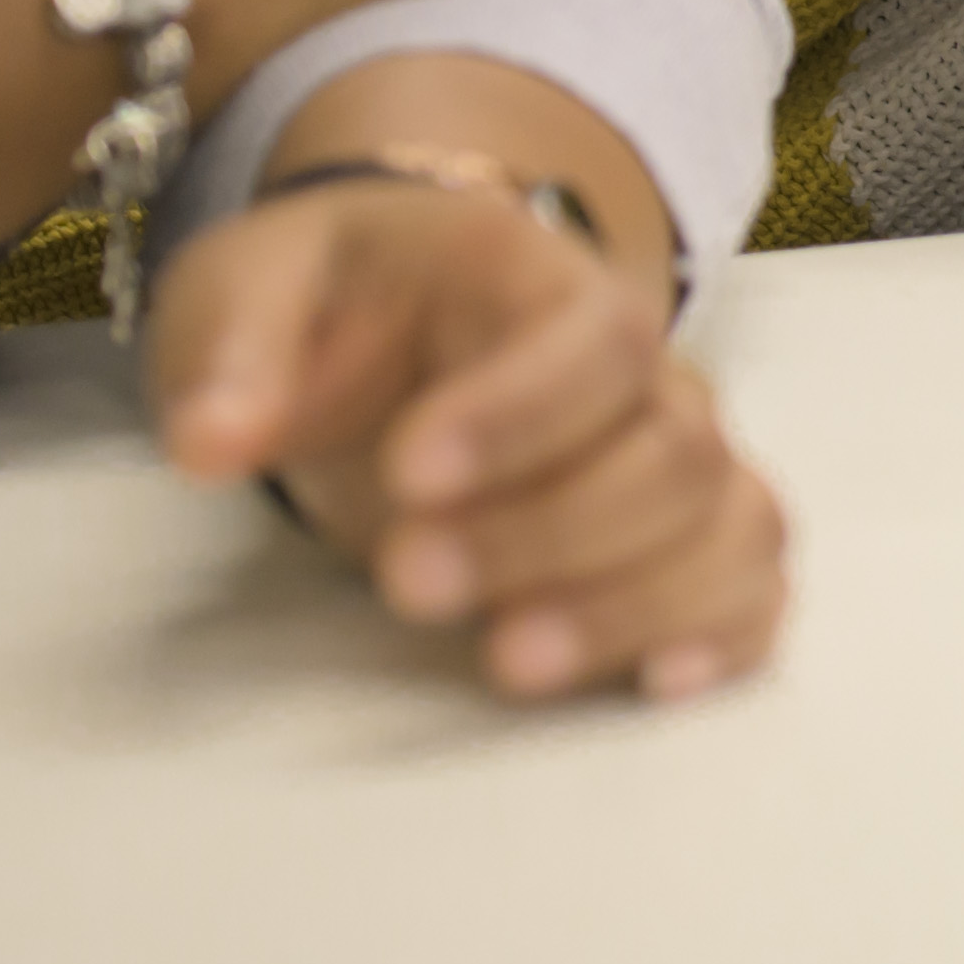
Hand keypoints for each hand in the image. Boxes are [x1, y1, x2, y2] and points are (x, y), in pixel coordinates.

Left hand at [150, 167, 788, 701]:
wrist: (398, 308)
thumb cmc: (330, 303)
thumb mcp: (249, 288)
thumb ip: (231, 351)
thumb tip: (208, 443)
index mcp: (540, 279)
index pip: (594, 335)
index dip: (523, 412)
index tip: (406, 475)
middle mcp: (640, 365)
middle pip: (671, 446)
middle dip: (551, 530)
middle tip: (406, 582)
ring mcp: (670, 447)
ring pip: (726, 519)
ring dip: (634, 602)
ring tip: (505, 665)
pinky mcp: (680, 530)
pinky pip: (755, 573)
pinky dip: (729, 627)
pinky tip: (656, 684)